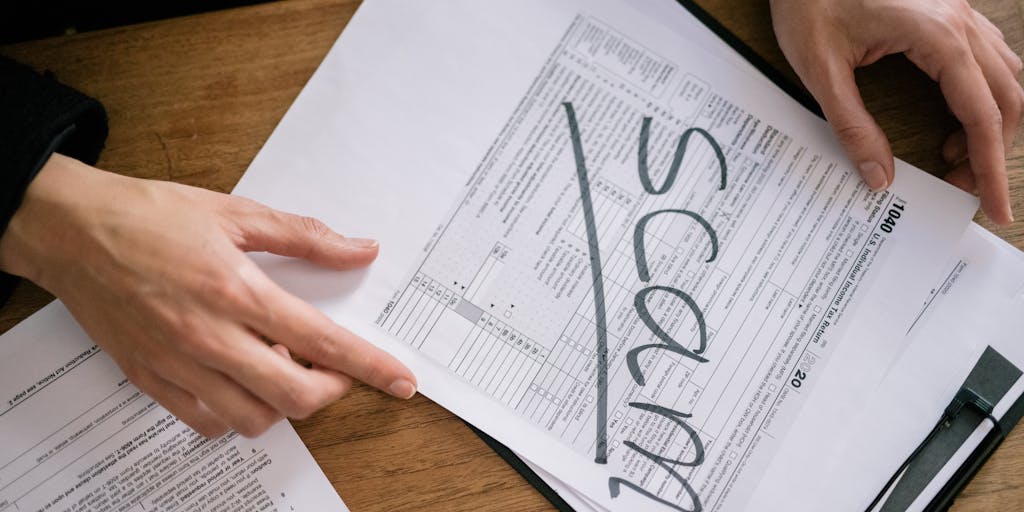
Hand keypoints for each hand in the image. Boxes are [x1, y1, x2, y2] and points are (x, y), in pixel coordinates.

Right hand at [0, 154, 416, 436]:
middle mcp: (210, 336)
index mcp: (237, 291)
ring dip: (285, 403)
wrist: (71, 230)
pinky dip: (236, 413)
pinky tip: (241, 382)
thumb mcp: (235, 213)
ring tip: (283, 368)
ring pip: (254, 417)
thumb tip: (359, 249)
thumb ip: (305, 237)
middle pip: (295, 396)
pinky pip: (207, 422)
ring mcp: (178, 364)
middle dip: (332, 390)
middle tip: (335, 369)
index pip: (323, 342)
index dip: (370, 367)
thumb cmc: (149, 217)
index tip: (401, 381)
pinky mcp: (151, 379)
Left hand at [770, 0, 1021, 224]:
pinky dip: (981, 94)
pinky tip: (953, 116)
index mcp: (937, 36)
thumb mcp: (819, 69)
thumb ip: (850, 125)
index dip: (991, 168)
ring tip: (951, 156)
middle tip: (962, 189)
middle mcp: (960, 21)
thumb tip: (878, 177)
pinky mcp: (947, 11)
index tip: (995, 208)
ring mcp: (958, 11)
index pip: (982, 115)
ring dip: (989, 122)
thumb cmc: (808, 1)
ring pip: (1004, 76)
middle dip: (992, 151)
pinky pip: (986, 57)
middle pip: (1007, 98)